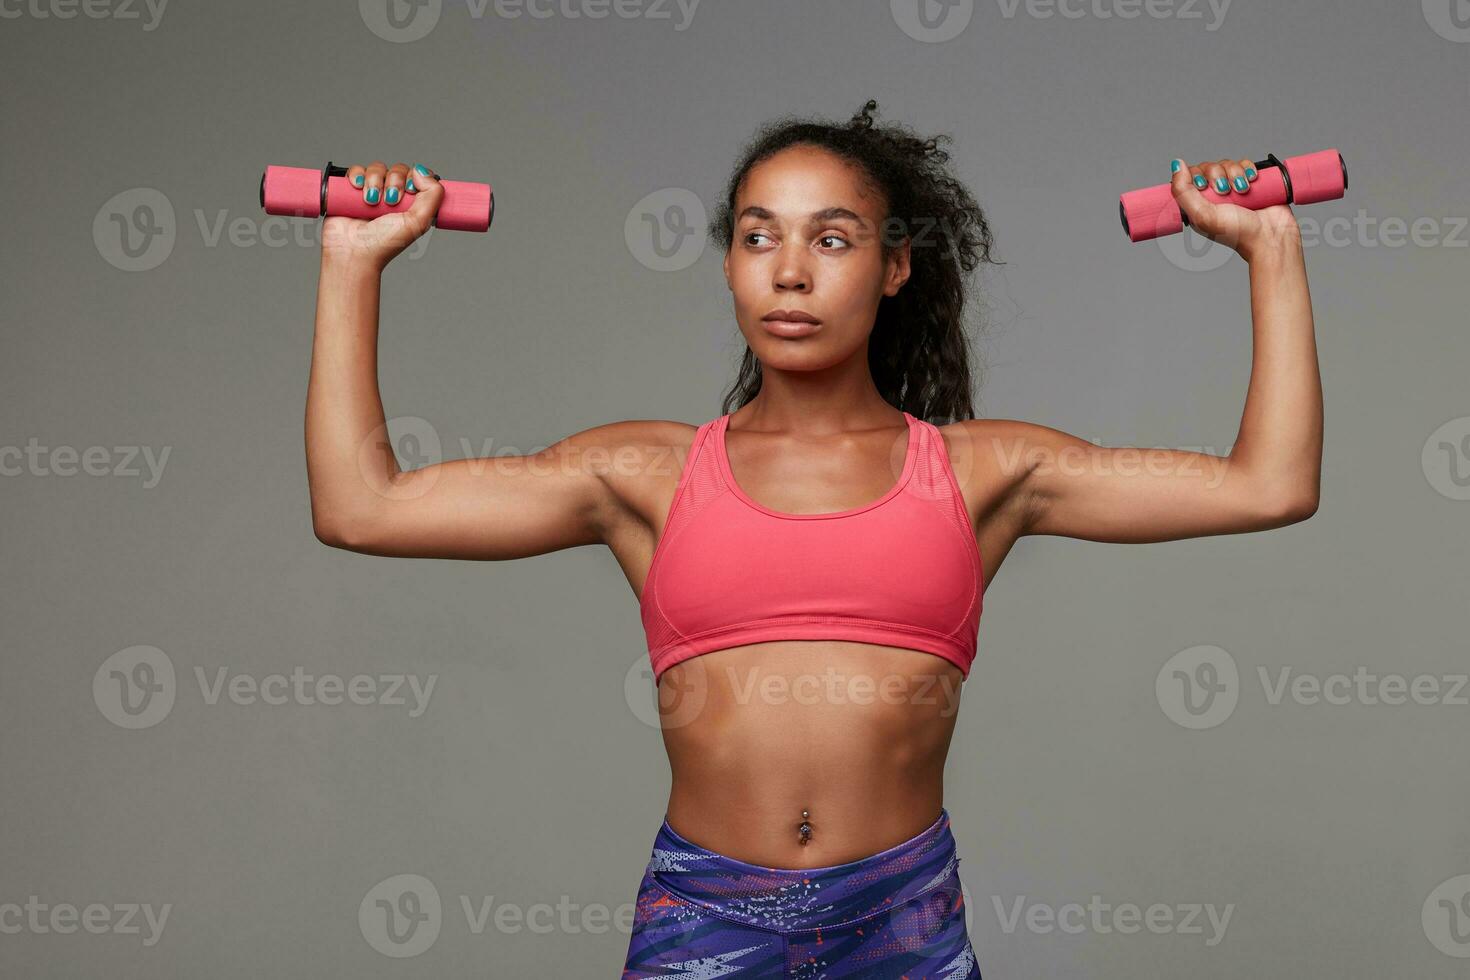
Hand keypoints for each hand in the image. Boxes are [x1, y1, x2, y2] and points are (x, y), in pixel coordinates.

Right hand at [320, 160, 443, 270]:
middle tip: (389, 201)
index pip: (419, 177)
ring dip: (375, 181)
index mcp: (411, 204)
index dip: (416, 178)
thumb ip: (432, 195)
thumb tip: (422, 170)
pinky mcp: (351, 190)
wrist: (354, 251)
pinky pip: (356, 170)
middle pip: (398, 170)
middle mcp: (393, 197)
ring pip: (377, 168)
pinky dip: (357, 175)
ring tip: (371, 201)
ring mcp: (372, 192)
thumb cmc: (385, 243)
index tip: (410, 191)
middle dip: (394, 182)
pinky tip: (358, 188)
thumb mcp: (418, 222)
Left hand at [1169, 156, 1300, 259]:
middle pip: (1209, 167)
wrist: (1270, 235)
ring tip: (1242, 190)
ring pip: (1227, 164)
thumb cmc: (1236, 232)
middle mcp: (1214, 195)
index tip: (1203, 186)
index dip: (1196, 175)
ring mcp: (1232, 187)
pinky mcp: (1250, 182)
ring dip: (1235, 173)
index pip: (1189, 176)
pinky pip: (1245, 164)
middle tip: (1225, 191)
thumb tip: (1176, 164)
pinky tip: (1251, 180)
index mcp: (1198, 204)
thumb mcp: (1202, 215)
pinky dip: (1248, 169)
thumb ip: (1183, 191)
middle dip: (1218, 175)